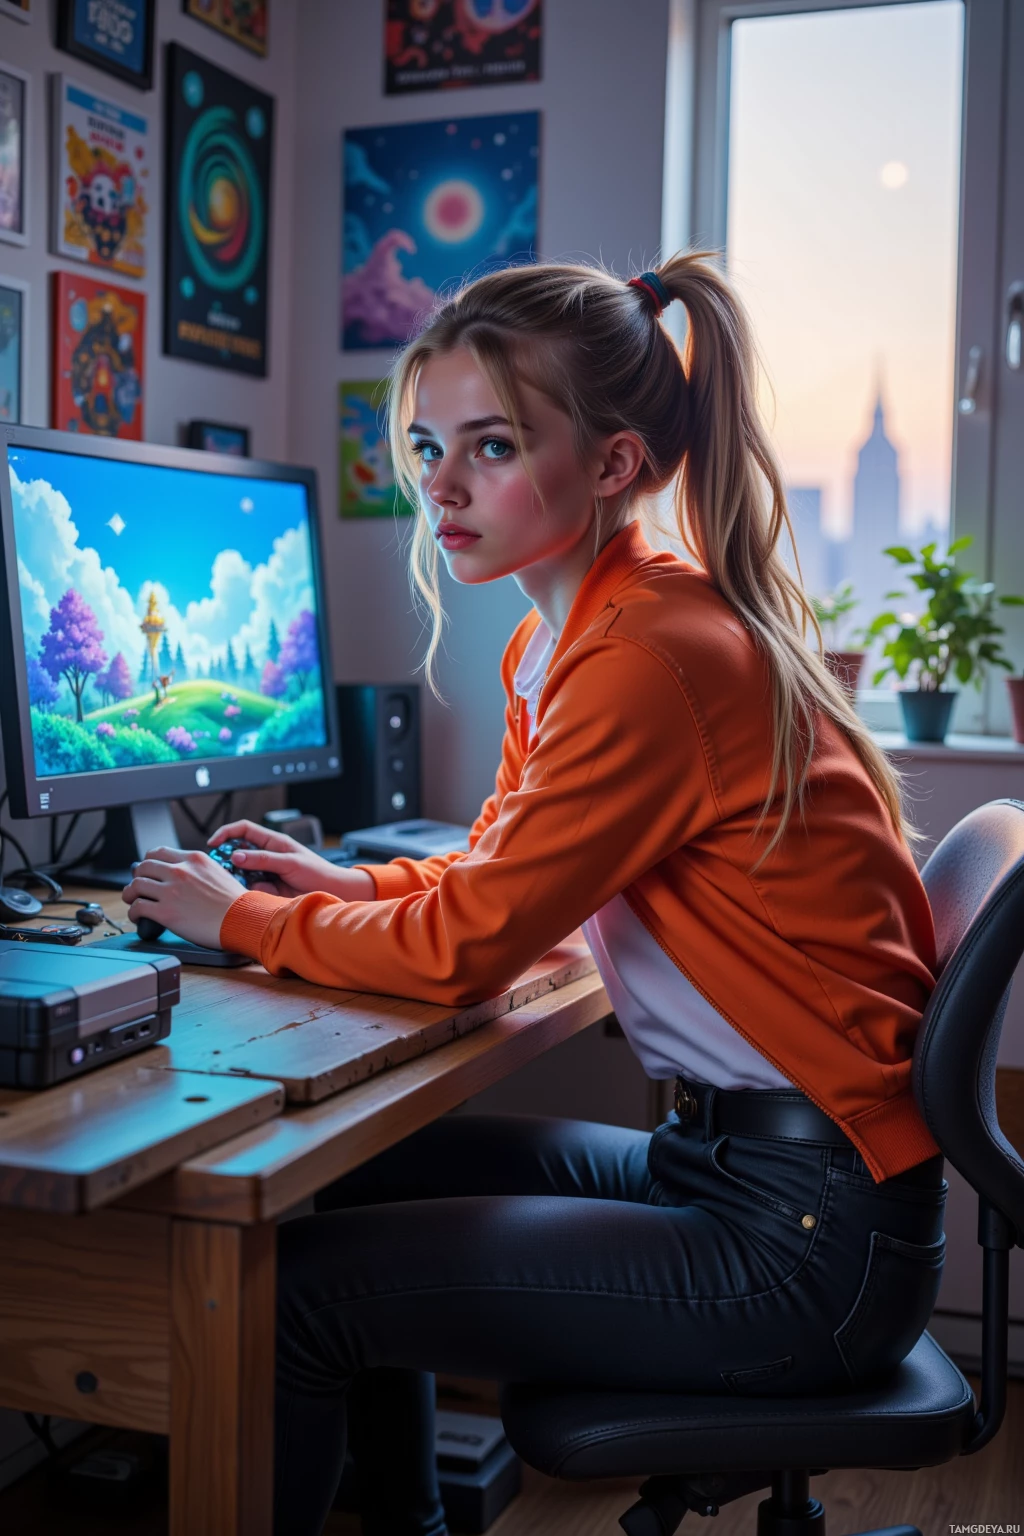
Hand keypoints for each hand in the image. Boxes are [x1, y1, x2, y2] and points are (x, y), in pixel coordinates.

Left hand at [122, 846, 248, 950]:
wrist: (244, 920)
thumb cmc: (237, 902)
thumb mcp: (218, 873)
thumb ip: (197, 871)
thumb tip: (183, 878)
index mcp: (194, 859)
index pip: (158, 852)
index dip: (149, 862)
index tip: (148, 871)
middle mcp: (180, 871)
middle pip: (143, 866)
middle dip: (137, 876)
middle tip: (138, 886)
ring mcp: (171, 891)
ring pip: (136, 885)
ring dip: (130, 893)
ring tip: (133, 901)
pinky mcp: (166, 912)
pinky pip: (138, 907)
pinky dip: (134, 912)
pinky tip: (138, 917)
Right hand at [207, 819, 375, 901]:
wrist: (332, 894)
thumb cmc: (318, 872)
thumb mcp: (290, 862)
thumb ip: (263, 859)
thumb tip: (236, 855)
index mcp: (273, 842)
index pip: (244, 830)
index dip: (226, 833)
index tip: (213, 843)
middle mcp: (266, 857)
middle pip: (237, 853)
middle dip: (227, 861)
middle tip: (221, 870)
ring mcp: (265, 874)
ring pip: (241, 874)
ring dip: (238, 879)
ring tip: (243, 884)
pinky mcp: (266, 890)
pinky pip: (250, 890)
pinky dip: (248, 892)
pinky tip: (256, 895)